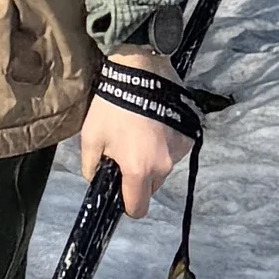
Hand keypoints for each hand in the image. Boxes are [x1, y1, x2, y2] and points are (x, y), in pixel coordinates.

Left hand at [79, 92, 186, 216]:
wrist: (140, 70)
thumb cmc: (112, 106)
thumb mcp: (90, 137)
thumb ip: (90, 167)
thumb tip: (96, 179)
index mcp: (138, 171)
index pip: (137, 208)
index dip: (126, 204)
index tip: (120, 190)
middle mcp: (163, 166)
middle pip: (151, 188)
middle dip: (139, 179)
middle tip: (126, 154)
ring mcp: (178, 151)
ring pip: (163, 169)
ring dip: (152, 160)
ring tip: (140, 134)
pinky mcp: (188, 137)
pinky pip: (173, 152)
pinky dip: (164, 145)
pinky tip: (154, 125)